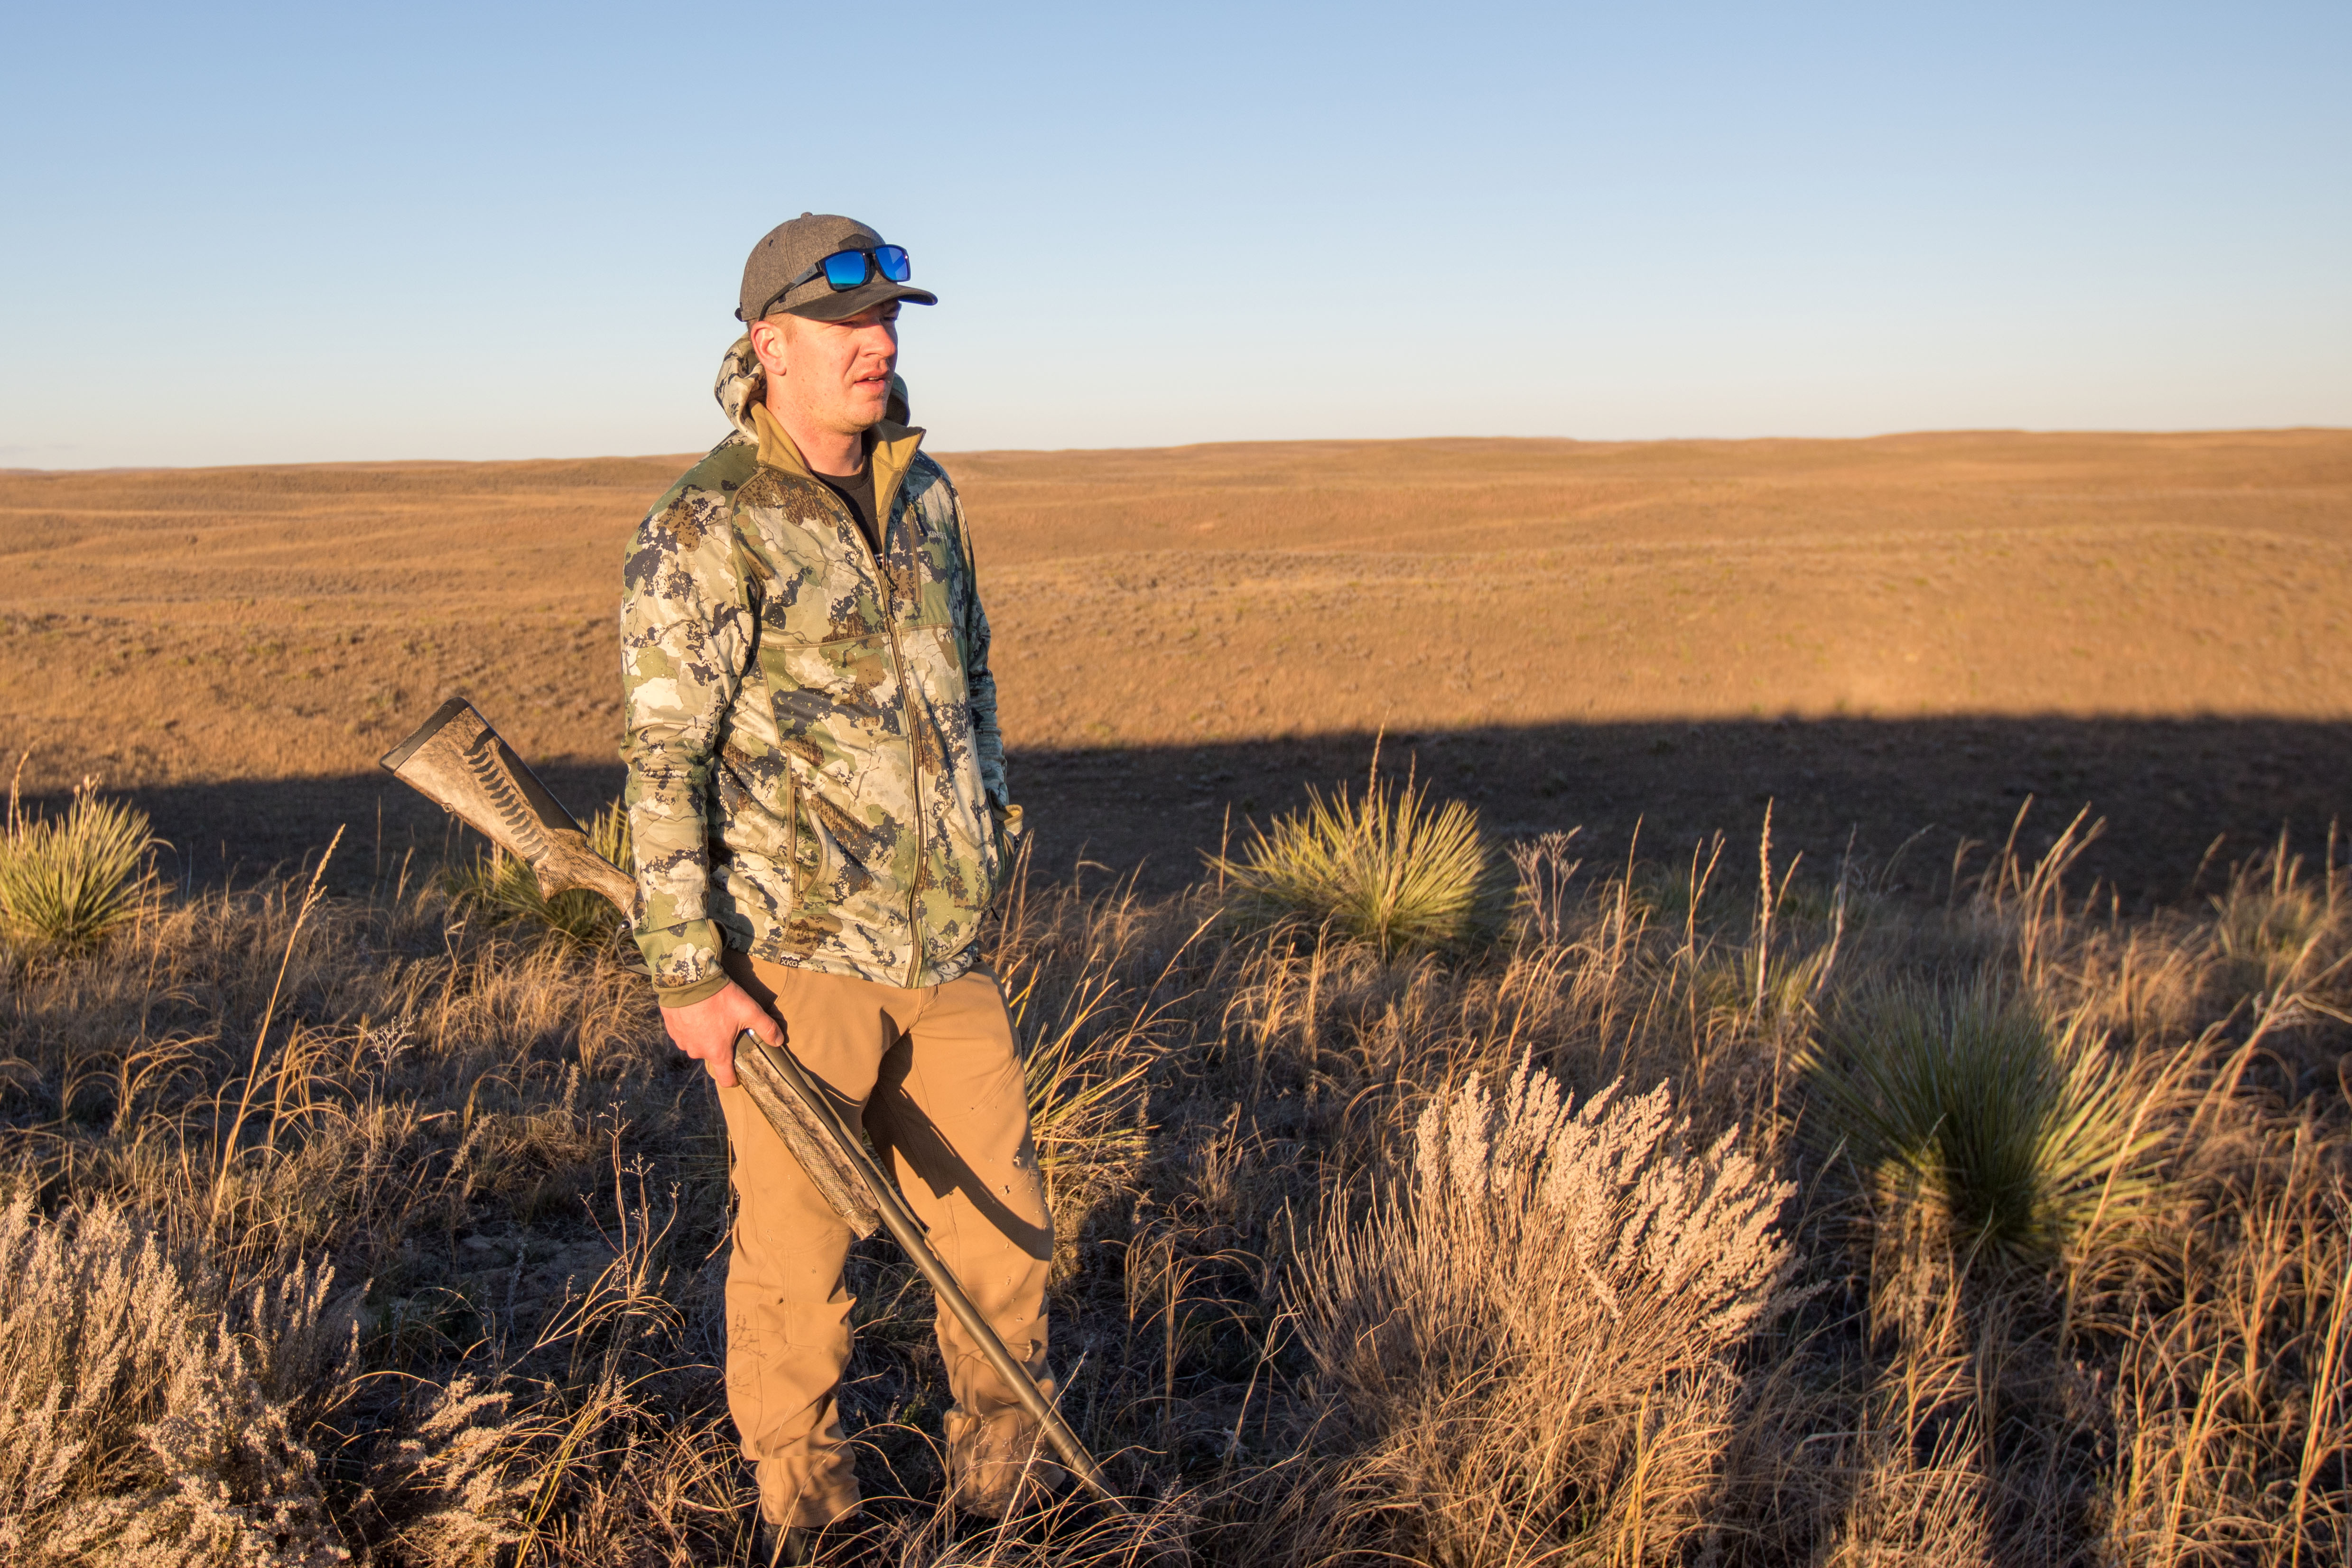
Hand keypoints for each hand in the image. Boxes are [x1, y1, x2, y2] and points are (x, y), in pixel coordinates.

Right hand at [659, 981, 780, 1088]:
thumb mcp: (749, 1011)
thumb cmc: (721, 998)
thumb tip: (780, 1041)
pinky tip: (697, 1012)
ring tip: (712, 1017)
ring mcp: (682, 1041)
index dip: (734, 1078)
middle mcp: (698, 1052)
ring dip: (704, 1035)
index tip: (739, 1071)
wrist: (689, 980)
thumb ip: (767, 1028)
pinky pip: (684, 1033)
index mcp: (717, 1052)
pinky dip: (691, 1026)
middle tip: (728, 1027)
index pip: (726, 1079)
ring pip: (697, 1044)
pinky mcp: (672, 1029)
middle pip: (713, 1056)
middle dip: (720, 1045)